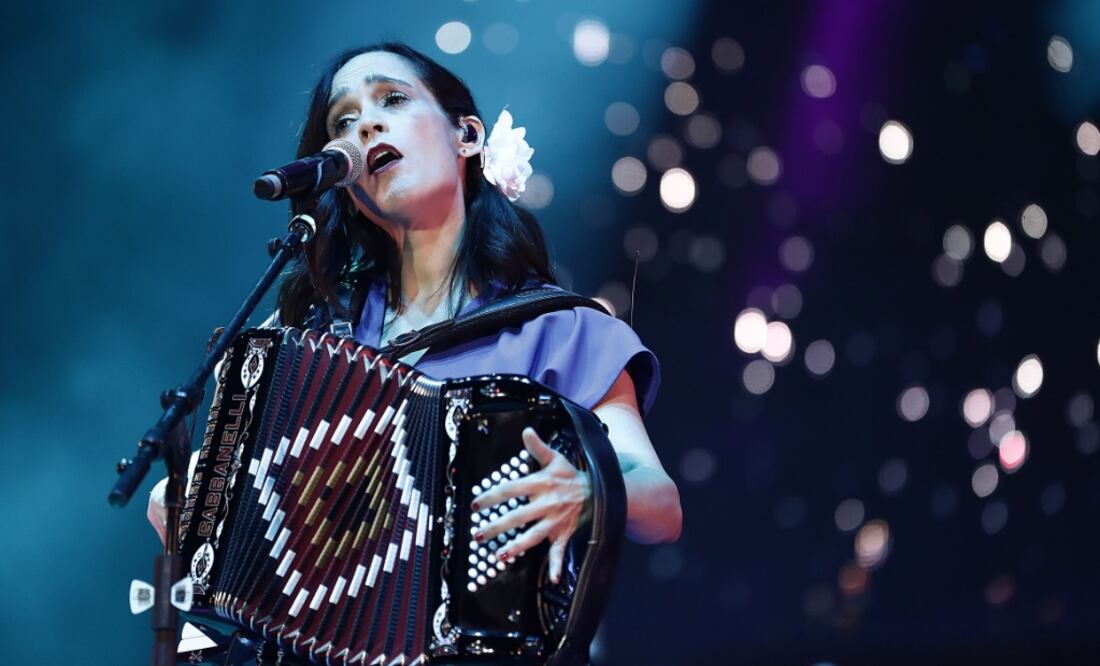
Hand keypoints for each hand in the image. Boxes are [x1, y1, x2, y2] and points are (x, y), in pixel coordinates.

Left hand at [471, 427, 590, 583]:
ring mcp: (555, 521)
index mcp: (542, 484)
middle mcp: (547, 504)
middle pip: (518, 516)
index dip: (492, 496)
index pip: (511, 490)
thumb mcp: (556, 459)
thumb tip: (526, 431)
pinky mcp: (564, 534)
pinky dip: (557, 565)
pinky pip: (560, 552)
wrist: (599, 491)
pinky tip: (552, 578)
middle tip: (478, 534)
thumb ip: (538, 448)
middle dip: (497, 526)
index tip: (476, 504)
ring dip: (517, 546)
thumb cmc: (571, 476)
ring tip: (500, 555)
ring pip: (534, 536)